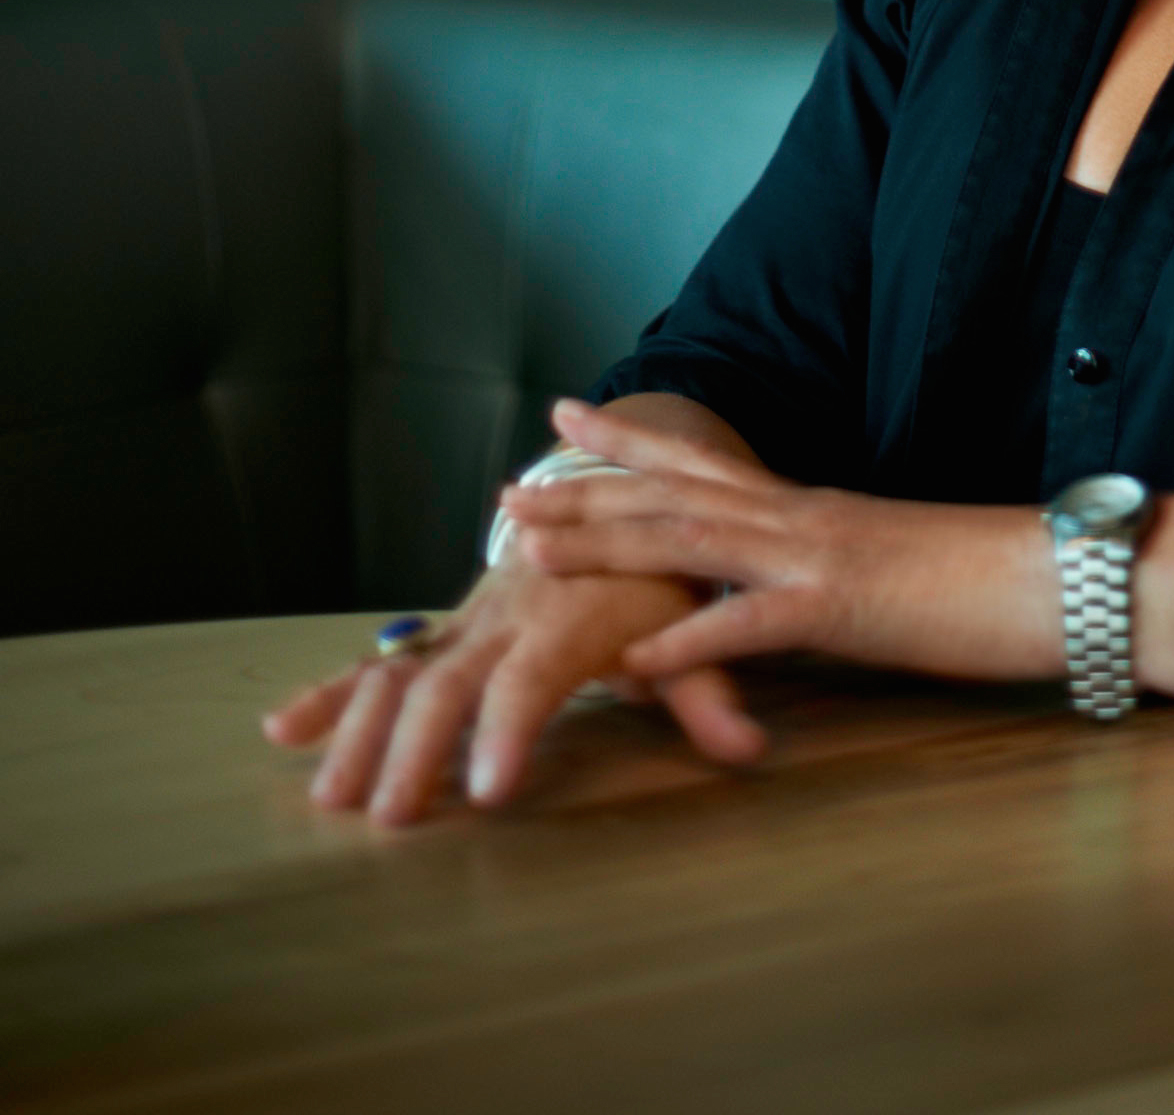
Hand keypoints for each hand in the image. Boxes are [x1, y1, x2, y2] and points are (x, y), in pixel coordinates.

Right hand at [261, 554, 763, 824]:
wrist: (621, 492)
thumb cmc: (661, 571)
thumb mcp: (693, 620)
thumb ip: (709, 687)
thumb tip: (749, 750)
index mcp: (568, 615)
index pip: (531, 676)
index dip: (509, 730)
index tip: (489, 792)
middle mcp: (508, 612)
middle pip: (450, 681)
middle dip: (418, 750)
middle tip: (394, 820)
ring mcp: (469, 616)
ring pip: (402, 669)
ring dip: (360, 730)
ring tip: (331, 799)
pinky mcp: (448, 623)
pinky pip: (384, 656)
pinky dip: (334, 690)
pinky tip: (285, 730)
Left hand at [501, 399, 1056, 687]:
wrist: (1058, 572)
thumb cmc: (987, 578)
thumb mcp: (887, 569)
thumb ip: (824, 575)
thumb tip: (779, 594)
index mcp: (812, 507)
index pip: (704, 460)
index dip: (630, 441)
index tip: (564, 420)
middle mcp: (802, 517)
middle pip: (674, 494)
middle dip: (584, 492)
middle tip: (505, 490)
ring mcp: (819, 557)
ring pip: (693, 540)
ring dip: (607, 546)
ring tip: (531, 553)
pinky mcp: (845, 610)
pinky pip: (752, 626)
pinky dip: (687, 640)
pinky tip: (632, 659)